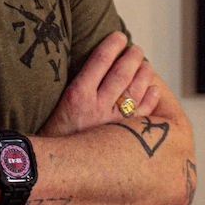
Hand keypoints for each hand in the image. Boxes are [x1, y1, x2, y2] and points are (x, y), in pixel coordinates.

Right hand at [38, 32, 160, 136]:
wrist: (51, 168)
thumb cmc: (52, 136)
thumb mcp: (56, 105)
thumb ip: (74, 86)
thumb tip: (91, 65)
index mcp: (77, 96)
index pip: (99, 60)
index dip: (112, 45)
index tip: (119, 36)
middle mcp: (96, 108)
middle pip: (122, 73)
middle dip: (132, 57)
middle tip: (136, 49)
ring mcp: (112, 123)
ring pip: (134, 91)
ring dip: (143, 74)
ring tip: (145, 64)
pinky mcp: (123, 138)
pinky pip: (142, 114)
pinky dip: (150, 99)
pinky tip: (153, 89)